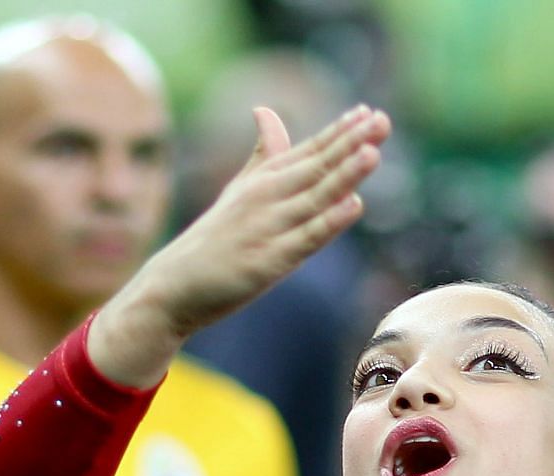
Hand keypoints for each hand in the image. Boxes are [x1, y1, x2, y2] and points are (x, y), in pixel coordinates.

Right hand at [89, 103, 390, 387]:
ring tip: (373, 152)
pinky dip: (329, 222)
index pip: (307, 151)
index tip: (368, 112)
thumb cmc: (209, 242)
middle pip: (315, 168)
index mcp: (261, 181)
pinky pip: (305, 239)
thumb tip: (265, 109)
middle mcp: (264, 199)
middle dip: (350, 144)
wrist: (171, 288)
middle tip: (381, 121)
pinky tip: (354, 204)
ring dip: (344, 175)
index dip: (339, 132)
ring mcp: (265, 229)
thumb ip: (261, 154)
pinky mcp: (265, 263)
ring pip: (314, 198)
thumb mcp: (236, 190)